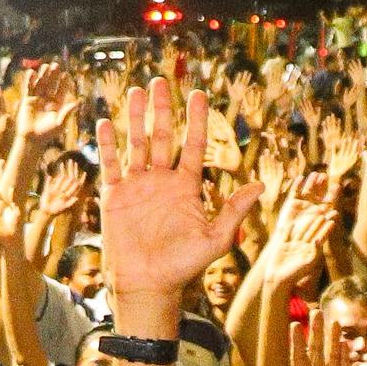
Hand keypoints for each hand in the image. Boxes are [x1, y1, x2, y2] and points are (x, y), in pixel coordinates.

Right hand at [96, 82, 255, 304]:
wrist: (148, 285)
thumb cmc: (183, 267)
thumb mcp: (215, 239)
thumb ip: (234, 211)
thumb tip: (260, 186)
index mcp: (187, 186)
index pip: (192, 145)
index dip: (196, 120)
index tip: (199, 94)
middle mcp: (162, 181)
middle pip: (162, 136)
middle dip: (162, 108)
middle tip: (162, 81)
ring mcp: (137, 186)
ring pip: (136, 143)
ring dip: (136, 118)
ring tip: (137, 91)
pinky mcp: (115, 196)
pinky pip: (111, 164)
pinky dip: (108, 144)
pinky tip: (106, 122)